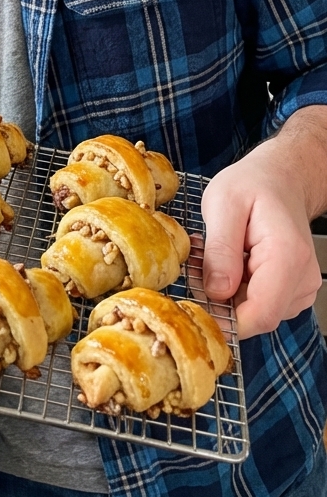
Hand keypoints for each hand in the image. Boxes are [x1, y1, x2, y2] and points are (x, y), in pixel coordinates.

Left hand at [201, 106, 326, 338]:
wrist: (280, 178)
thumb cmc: (253, 184)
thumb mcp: (224, 204)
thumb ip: (221, 249)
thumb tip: (215, 292)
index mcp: (286, 257)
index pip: (260, 315)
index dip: (224, 318)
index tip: (194, 297)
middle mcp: (302, 279)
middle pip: (254, 317)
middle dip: (218, 300)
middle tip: (199, 262)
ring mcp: (300, 287)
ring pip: (254, 313)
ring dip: (225, 294)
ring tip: (213, 256)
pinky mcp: (292, 291)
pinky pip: (258, 304)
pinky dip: (236, 291)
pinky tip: (228, 263)